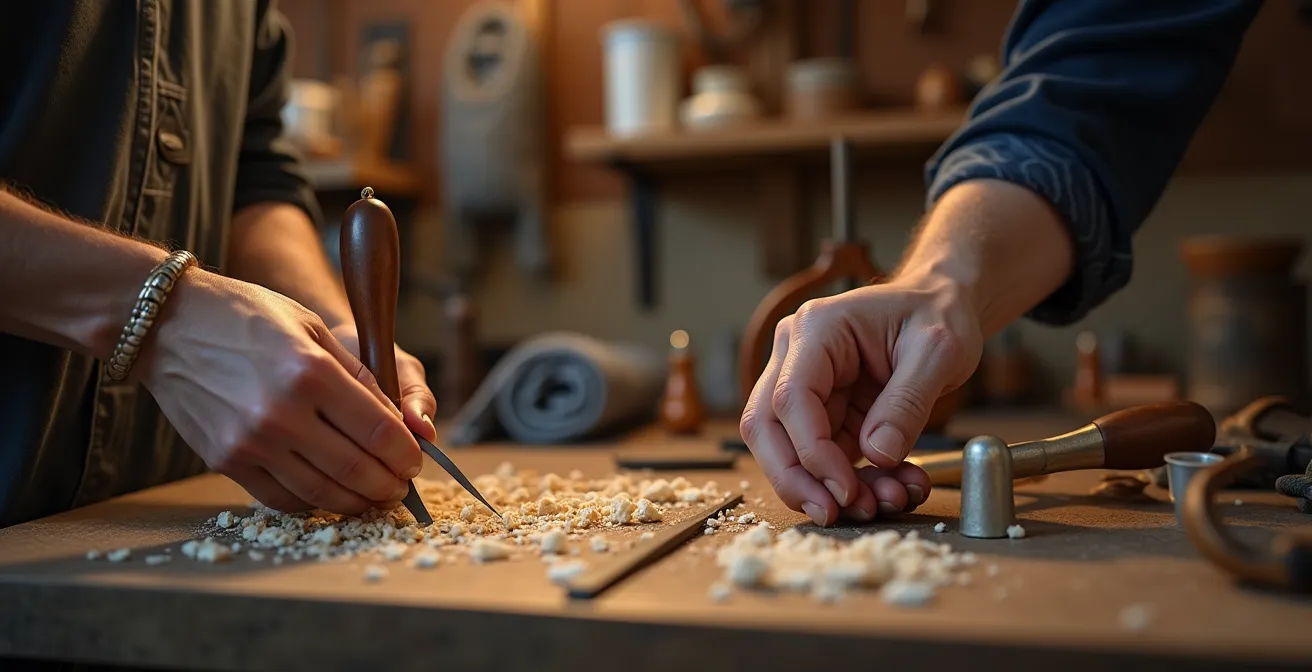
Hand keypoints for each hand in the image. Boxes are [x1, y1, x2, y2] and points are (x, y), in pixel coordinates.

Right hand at [136, 270, 422, 514]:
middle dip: (389, 485)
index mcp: (311, 374)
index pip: (379, 432)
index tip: (414, 460)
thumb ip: (358, 376)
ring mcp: (251, 442)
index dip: (405, 454)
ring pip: (321, 493)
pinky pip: (281, 498)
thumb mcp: (313, 328)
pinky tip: (330, 494)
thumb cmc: (246, 316)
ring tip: (375, 497)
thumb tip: (396, 421)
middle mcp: (282, 414)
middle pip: (356, 470)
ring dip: (357, 502)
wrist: (168, 326)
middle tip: (401, 487)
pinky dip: (314, 502)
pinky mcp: (226, 461)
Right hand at [739, 276, 982, 525]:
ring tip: (884, 501)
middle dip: (796, 480)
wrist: (943, 306)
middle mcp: (796, 356)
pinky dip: (854, 481)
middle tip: (834, 515)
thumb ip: (907, 403)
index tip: (845, 490)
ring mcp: (805, 385)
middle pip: (765, 427)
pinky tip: (892, 487)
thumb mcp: (938, 352)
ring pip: (788, 450)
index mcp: (816, 330)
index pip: (790, 399)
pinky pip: (824, 457)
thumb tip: (878, 454)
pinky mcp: (823, 412)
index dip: (811, 453)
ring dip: (829, 487)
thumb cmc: (938, 314)